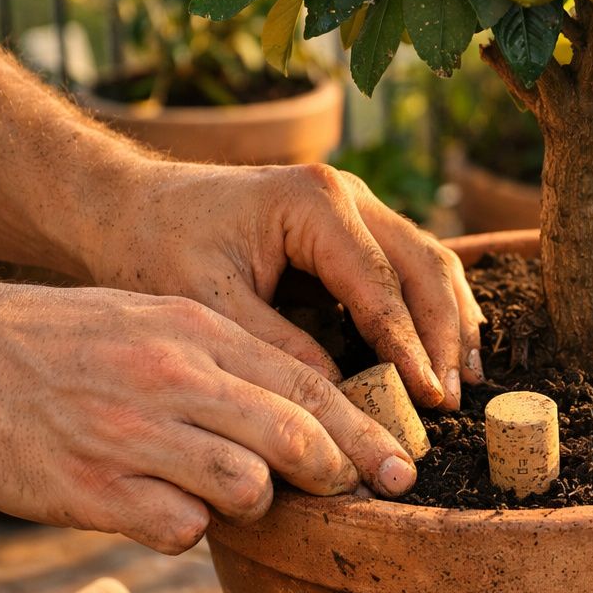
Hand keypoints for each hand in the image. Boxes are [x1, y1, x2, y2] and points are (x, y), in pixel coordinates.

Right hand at [0, 275, 417, 553]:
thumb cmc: (72, 338)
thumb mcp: (158, 318)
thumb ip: (232, 360)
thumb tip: (310, 410)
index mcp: (195, 330)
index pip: (307, 383)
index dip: (363, 430)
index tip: (402, 467)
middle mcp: (170, 379)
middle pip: (292, 437)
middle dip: (338, 472)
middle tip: (352, 490)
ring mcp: (130, 435)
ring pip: (246, 488)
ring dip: (254, 502)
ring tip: (226, 489)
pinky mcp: (90, 488)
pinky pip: (181, 528)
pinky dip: (189, 528)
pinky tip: (163, 506)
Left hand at [89, 161, 484, 409]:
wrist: (131, 207)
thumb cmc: (157, 250)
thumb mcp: (208, 304)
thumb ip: (276, 346)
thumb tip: (341, 397)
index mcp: (314, 203)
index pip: (380, 285)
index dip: (408, 347)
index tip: (428, 399)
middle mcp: (348, 194)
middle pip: (424, 267)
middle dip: (444, 336)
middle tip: (451, 399)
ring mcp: (358, 205)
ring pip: (432, 261)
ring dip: (452, 322)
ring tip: (462, 382)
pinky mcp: (357, 226)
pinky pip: (414, 265)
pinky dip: (436, 309)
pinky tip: (447, 352)